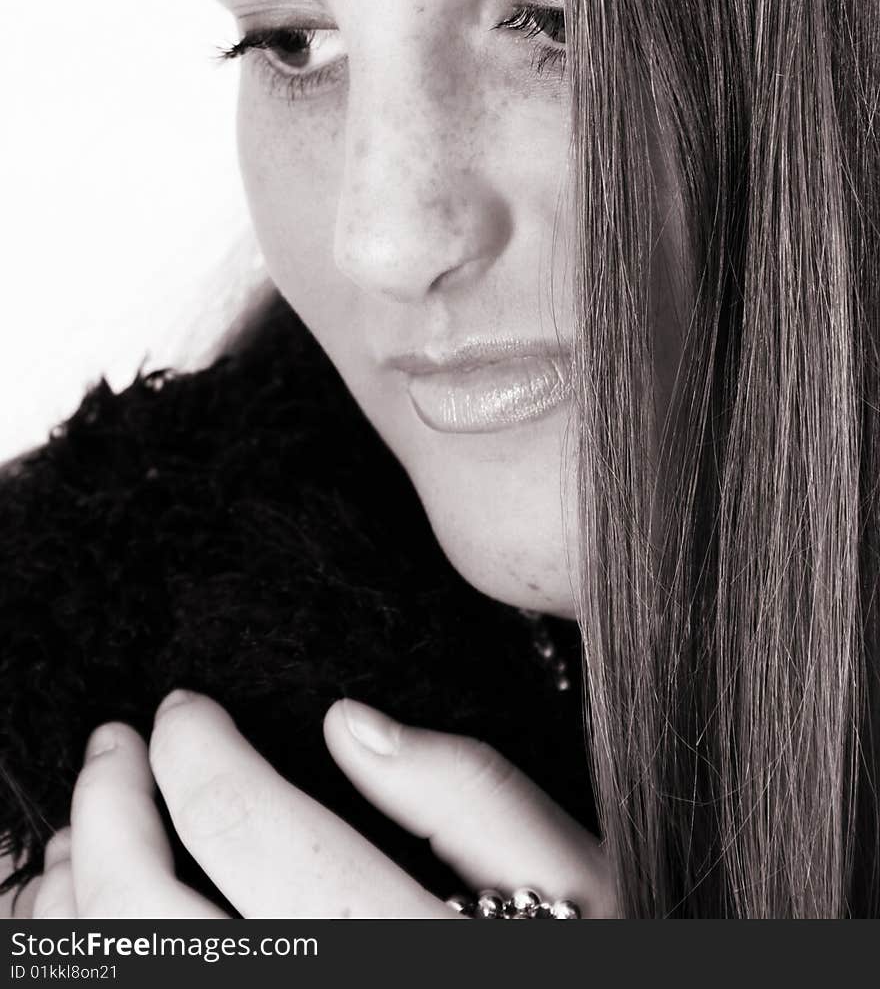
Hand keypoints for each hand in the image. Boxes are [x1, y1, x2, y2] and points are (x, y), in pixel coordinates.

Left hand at [31, 691, 616, 917]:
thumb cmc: (605, 964)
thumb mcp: (588, 884)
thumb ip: (478, 796)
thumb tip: (354, 723)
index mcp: (411, 951)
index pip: (252, 832)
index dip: (195, 752)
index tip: (183, 708)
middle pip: (152, 913)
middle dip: (110, 811)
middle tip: (113, 746)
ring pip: (125, 973)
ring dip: (81, 890)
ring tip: (93, 828)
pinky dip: (90, 954)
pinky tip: (103, 913)